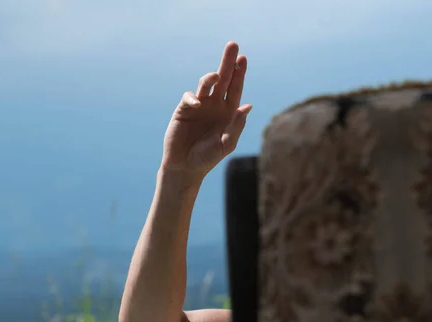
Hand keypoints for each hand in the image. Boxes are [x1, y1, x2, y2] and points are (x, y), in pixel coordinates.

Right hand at [161, 41, 251, 180]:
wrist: (186, 166)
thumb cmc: (208, 157)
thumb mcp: (226, 144)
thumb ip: (236, 126)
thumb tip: (247, 106)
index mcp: (228, 111)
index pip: (236, 88)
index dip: (240, 73)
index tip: (243, 59)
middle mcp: (214, 105)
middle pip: (223, 78)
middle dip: (228, 62)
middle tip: (233, 45)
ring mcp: (199, 105)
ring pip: (206, 83)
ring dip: (211, 77)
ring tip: (216, 75)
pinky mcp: (184, 109)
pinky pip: (189, 96)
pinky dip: (193, 97)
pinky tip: (197, 103)